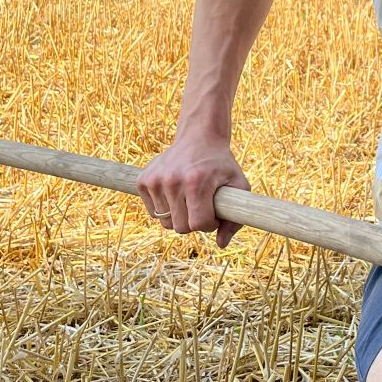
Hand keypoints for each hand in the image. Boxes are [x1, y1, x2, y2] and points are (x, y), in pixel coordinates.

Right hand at [136, 135, 251, 248]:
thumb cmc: (221, 164)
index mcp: (196, 181)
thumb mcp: (238, 185)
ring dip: (179, 216)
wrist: (199, 137)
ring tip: (189, 197)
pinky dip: (165, 208)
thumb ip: (235, 218)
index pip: (198, 224)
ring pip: (165, 223)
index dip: (209, 224)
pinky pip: (153, 212)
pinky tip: (176, 192)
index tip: (214, 213)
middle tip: (203, 205)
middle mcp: (172, 180)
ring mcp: (155, 180)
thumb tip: (221, 244)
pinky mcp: (143, 180)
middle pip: (180, 227)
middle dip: (194, 222)